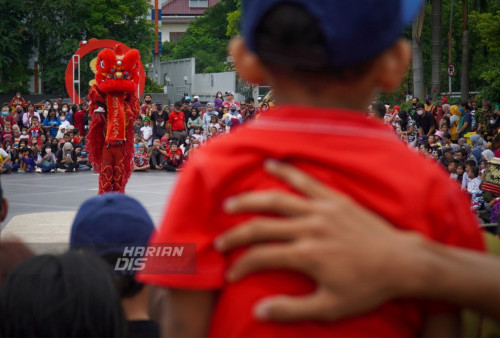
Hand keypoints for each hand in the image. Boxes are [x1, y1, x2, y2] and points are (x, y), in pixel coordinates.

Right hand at [215, 161, 423, 321]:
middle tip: (219, 242)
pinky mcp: (334, 199)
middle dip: (235, 235)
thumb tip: (257, 310)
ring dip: (250, 200)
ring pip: (277, 200)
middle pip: (261, 226)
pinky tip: (270, 165)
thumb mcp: (330, 307)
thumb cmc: (366, 287)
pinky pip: (306, 180)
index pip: (261, 257)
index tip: (231, 274)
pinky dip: (286, 172)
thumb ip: (292, 309)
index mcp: (306, 255)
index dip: (240, 266)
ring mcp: (321, 210)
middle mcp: (309, 228)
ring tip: (230, 203)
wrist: (401, 262)